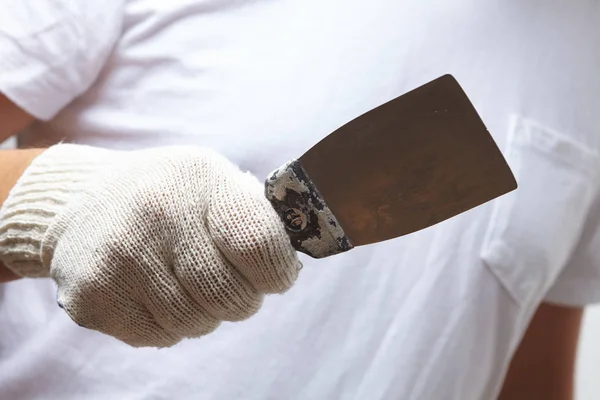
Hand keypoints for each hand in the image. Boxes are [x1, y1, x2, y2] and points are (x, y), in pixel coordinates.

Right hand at [0, 144, 300, 346]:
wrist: (82, 201)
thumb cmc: (168, 194)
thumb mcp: (213, 179)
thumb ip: (256, 217)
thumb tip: (289, 265)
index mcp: (201, 180)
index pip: (260, 247)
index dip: (277, 272)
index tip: (273, 273)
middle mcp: (157, 216)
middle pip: (233, 296)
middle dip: (242, 298)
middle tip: (227, 280)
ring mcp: (121, 259)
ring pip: (197, 324)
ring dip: (204, 314)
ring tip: (186, 282)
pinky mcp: (93, 297)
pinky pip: (160, 338)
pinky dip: (169, 325)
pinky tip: (154, 292)